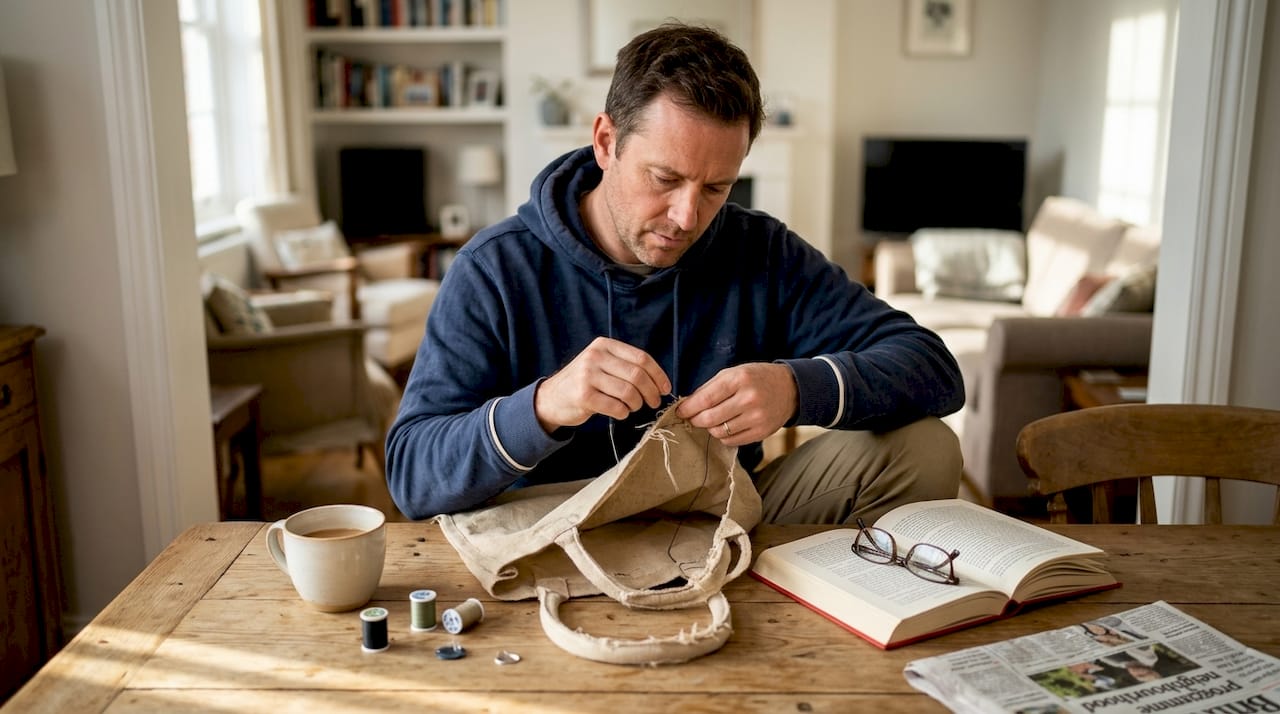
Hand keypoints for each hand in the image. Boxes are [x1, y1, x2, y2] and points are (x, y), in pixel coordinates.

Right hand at [534, 337, 670, 432]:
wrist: (551, 398)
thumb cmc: (584, 383)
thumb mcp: (601, 364)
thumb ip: (625, 366)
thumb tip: (659, 381)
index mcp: (604, 345)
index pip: (641, 358)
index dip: (658, 375)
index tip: (665, 388)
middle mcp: (595, 356)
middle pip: (637, 375)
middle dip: (651, 392)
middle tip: (654, 402)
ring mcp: (587, 375)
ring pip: (628, 392)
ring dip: (636, 404)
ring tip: (634, 407)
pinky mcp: (583, 396)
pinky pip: (616, 407)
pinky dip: (623, 413)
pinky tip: (620, 413)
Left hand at [674, 363, 796, 445]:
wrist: (789, 389)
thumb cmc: (756, 378)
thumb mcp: (733, 373)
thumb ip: (710, 388)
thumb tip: (687, 405)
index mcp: (739, 379)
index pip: (706, 398)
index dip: (688, 408)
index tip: (680, 411)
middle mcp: (749, 399)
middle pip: (710, 418)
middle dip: (696, 420)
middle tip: (693, 418)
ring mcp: (757, 418)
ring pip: (719, 432)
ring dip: (710, 428)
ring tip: (713, 420)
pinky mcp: (762, 432)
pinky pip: (731, 441)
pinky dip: (723, 436)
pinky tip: (727, 426)